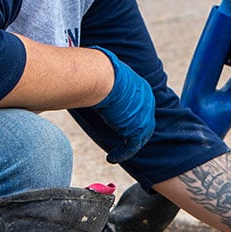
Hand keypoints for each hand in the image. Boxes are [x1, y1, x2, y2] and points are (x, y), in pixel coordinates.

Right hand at [90, 47, 154, 162]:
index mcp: (141, 88)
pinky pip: (132, 146)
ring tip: (115, 154)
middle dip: (134, 134)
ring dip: (128, 146)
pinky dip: (122, 153)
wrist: (102, 77)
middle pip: (144, 123)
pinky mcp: (138, 128)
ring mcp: (145, 115)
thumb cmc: (97, 73)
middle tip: (124, 143)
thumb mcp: (104, 77)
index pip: (140, 107)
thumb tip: (84, 74)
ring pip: (139, 136)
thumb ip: (102, 82)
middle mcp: (147, 102)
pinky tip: (111, 158)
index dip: (132, 118)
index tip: (121, 126)